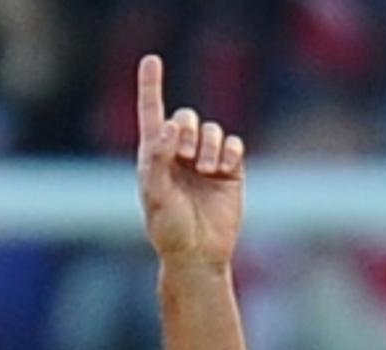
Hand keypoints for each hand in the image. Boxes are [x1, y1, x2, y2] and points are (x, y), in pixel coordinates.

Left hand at [136, 55, 244, 267]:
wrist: (199, 254)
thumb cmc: (169, 229)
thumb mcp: (157, 195)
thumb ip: (159, 160)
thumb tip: (168, 126)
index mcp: (153, 158)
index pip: (151, 114)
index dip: (151, 87)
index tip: (151, 60)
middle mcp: (178, 155)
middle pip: (186, 118)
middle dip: (188, 131)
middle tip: (186, 156)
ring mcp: (205, 162)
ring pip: (212, 130)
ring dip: (210, 145)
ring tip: (207, 170)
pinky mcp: (230, 170)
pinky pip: (234, 144)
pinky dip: (230, 152)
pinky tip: (222, 170)